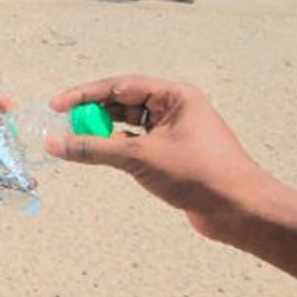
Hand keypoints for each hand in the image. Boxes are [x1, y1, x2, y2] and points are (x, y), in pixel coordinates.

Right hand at [45, 75, 272, 240]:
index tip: (57, 105)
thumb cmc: (201, 174)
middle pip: (122, 103)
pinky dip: (117, 148)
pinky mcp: (173, 155)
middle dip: (92, 112)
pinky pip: (136, 144)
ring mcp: (175, 132)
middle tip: (63, 124)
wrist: (241, 210)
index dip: (85, 95)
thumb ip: (94, 148)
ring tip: (77, 140)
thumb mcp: (140, 157)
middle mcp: (175, 108)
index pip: (119, 86)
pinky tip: (100, 156)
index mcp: (174, 96)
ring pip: (128, 125)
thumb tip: (55, 143)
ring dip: (103, 132)